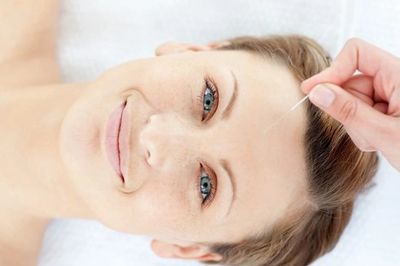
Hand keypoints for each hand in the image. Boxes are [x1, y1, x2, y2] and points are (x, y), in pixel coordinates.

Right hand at [301, 38, 399, 170]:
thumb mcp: (385, 133)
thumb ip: (349, 111)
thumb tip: (317, 92)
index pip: (357, 54)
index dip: (332, 71)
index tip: (312, 91)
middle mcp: (394, 81)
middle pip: (350, 82)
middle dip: (348, 109)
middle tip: (364, 132)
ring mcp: (390, 95)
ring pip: (352, 101)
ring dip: (356, 124)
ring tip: (376, 140)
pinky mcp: (386, 109)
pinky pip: (359, 112)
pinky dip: (361, 129)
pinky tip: (377, 140)